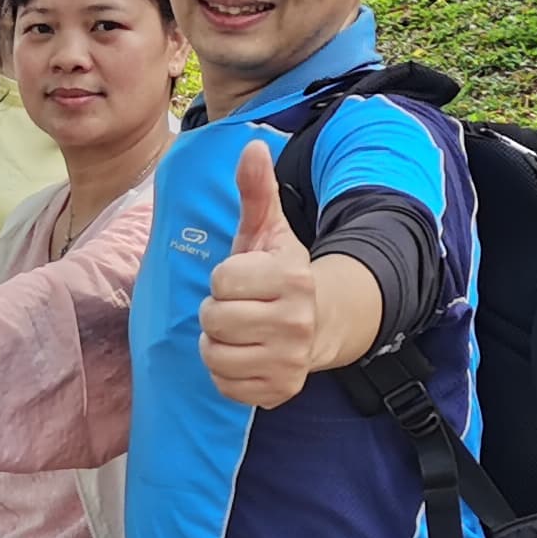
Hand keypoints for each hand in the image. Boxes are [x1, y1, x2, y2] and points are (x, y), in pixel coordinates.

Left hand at [201, 142, 320, 409]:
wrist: (322, 323)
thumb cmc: (280, 274)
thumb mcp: (268, 231)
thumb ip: (255, 191)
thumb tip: (251, 145)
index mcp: (292, 278)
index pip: (221, 280)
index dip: (224, 279)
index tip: (243, 279)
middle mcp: (296, 322)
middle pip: (214, 319)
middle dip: (217, 311)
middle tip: (238, 307)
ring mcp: (290, 361)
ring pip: (214, 356)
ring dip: (216, 343)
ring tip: (238, 331)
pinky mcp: (280, 392)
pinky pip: (224, 386)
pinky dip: (225, 373)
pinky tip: (245, 355)